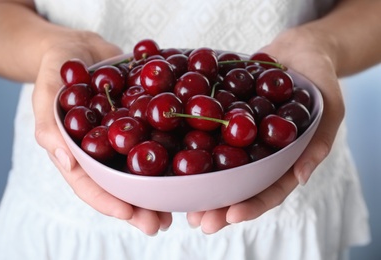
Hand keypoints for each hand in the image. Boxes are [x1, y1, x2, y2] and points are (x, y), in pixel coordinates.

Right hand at [32, 31, 171, 234]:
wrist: (80, 46)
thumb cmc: (55, 70)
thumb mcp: (46, 93)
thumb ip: (50, 125)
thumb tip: (66, 159)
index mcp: (80, 153)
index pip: (90, 185)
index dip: (108, 202)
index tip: (130, 215)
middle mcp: (106, 150)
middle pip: (122, 184)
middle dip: (141, 206)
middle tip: (160, 223)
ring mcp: (126, 136)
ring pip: (144, 167)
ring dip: (161, 188)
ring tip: (180, 206)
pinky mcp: (144, 118)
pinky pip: (158, 134)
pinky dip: (174, 147)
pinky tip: (192, 160)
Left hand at [187, 27, 343, 233]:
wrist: (297, 49)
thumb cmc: (320, 78)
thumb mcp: (330, 106)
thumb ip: (319, 140)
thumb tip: (300, 178)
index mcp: (284, 160)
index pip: (270, 190)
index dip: (253, 206)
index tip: (232, 215)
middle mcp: (258, 153)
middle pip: (239, 186)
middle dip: (220, 206)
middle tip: (200, 221)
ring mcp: (239, 137)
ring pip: (219, 165)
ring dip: (202, 185)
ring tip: (182, 202)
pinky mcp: (224, 116)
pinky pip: (207, 131)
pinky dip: (192, 144)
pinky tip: (172, 153)